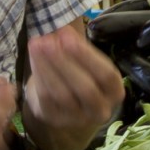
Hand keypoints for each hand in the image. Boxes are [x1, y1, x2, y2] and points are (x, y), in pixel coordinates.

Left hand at [25, 24, 124, 149]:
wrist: (62, 102)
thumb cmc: (78, 73)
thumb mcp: (85, 61)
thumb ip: (76, 47)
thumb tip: (60, 29)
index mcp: (114, 91)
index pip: (106, 75)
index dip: (86, 55)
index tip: (68, 35)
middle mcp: (100, 109)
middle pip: (85, 88)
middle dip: (64, 61)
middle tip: (47, 40)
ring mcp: (77, 119)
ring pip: (62, 94)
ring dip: (47, 66)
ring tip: (36, 44)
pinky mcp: (55, 119)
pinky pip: (46, 98)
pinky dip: (39, 76)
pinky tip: (34, 58)